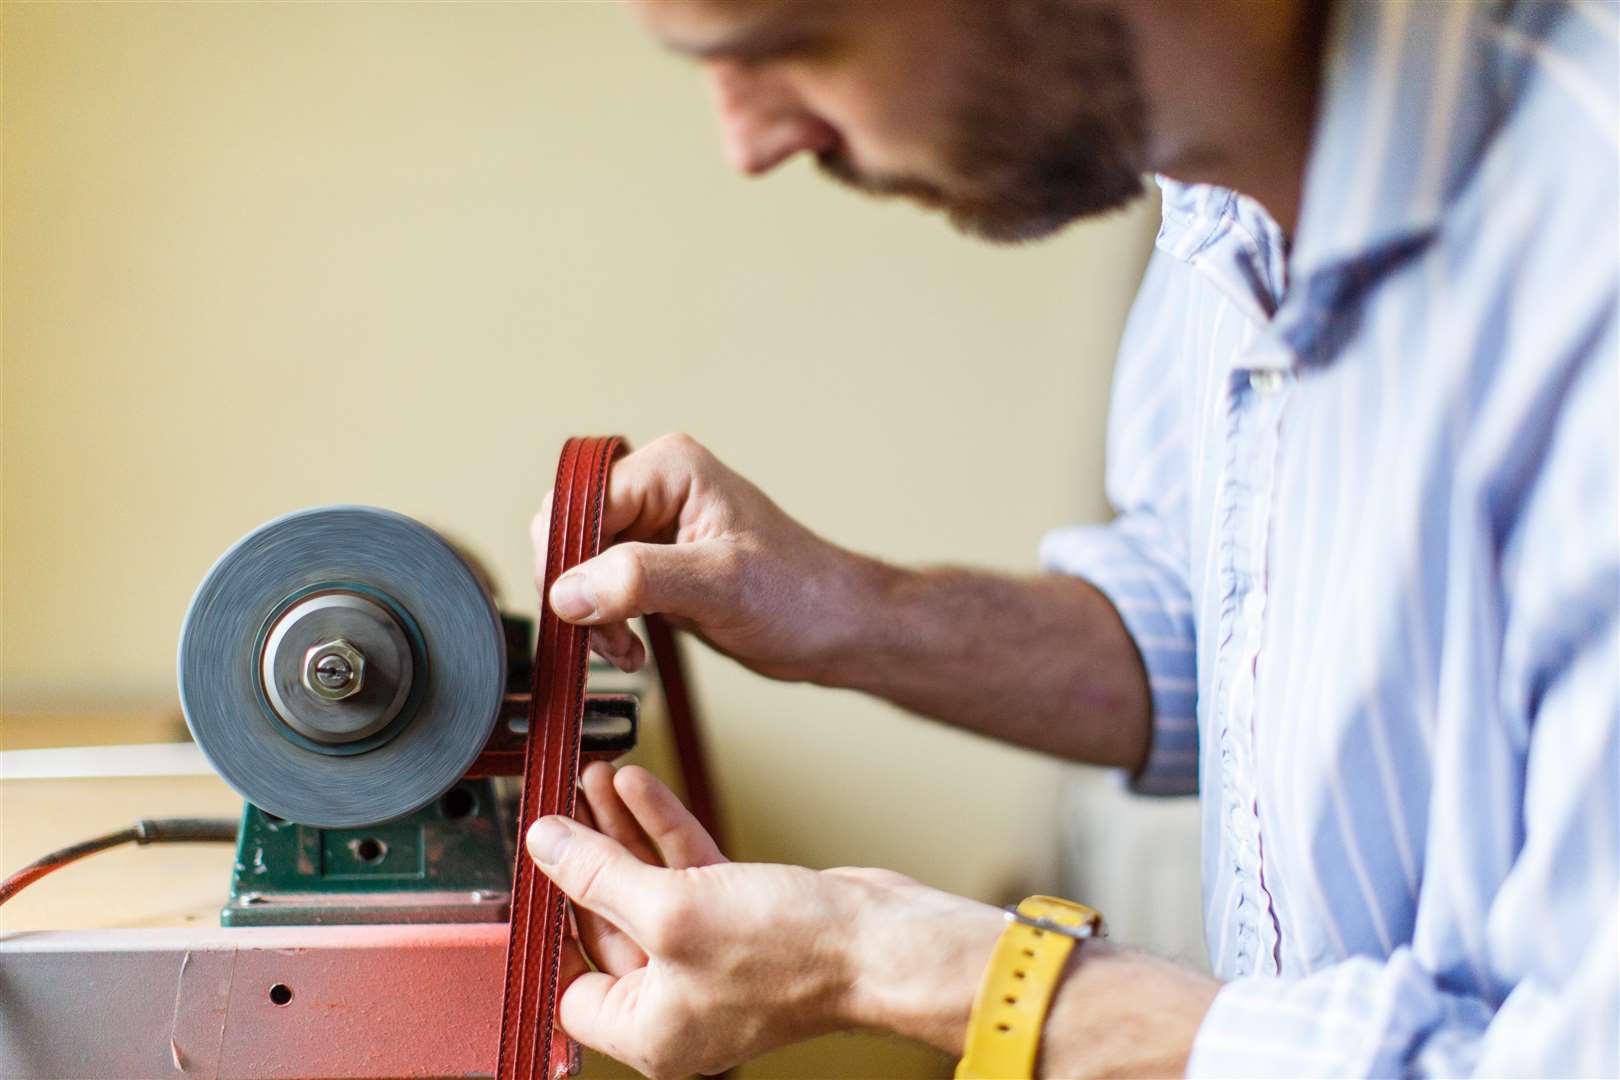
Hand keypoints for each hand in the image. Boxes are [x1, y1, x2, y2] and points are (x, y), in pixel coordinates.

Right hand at [530, 434, 863, 679]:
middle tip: (610, 640)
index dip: (567, 561)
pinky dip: (605, 623)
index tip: (580, 615)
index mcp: (669, 469)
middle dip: (577, 593)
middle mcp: (654, 488)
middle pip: (567, 532)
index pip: (576, 503)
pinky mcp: (654, 563)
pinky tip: (632, 648)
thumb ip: (641, 579)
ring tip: (627, 650)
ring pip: (577, 565)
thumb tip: (566, 590)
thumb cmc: (801, 596)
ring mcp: (652, 526)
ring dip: (591, 615)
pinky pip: (599, 587)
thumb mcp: (721, 585)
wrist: (836, 628)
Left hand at [532, 761, 875, 1076]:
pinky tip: (640, 787)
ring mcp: (712, 960)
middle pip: (607, 925)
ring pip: (647, 890)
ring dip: (620, 832)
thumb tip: (545, 846)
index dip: (549, 926)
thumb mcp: (672, 909)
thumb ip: (598, 875)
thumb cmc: (794, 955)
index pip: (570, 983)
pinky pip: (687, 875)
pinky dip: (663, 830)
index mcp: (650, 1029)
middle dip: (584, 858)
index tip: (534, 868)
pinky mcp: (743, 921)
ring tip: (596, 780)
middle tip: (562, 805)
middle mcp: (677, 1002)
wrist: (883, 942)